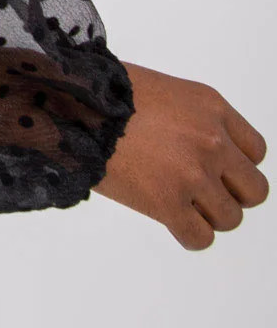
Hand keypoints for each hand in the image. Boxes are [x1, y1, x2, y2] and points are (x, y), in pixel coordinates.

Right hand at [92, 62, 267, 248]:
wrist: (71, 105)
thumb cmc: (103, 93)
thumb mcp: (163, 90)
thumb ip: (191, 118)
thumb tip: (192, 143)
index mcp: (212, 108)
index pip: (255, 152)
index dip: (235, 165)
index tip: (218, 170)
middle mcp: (212, 142)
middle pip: (253, 189)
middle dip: (229, 194)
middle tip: (203, 193)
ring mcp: (193, 174)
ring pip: (230, 218)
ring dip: (208, 216)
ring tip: (181, 206)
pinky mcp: (168, 203)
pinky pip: (200, 238)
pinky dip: (188, 235)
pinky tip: (171, 221)